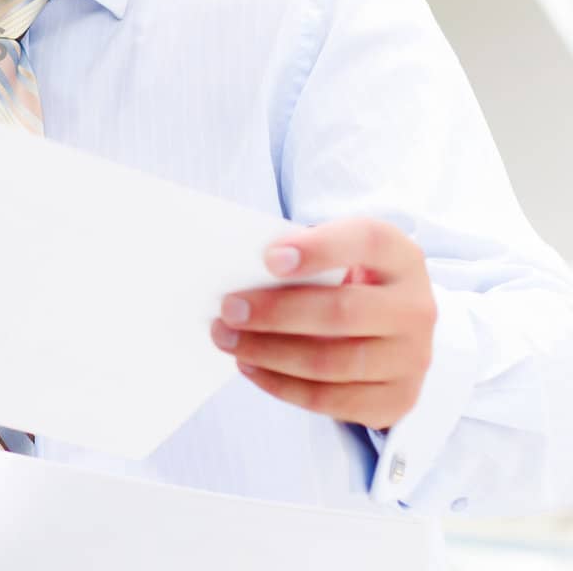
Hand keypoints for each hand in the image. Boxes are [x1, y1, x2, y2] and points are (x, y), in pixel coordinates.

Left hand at [211, 217, 436, 430]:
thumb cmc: (348, 283)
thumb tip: (242, 274)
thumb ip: (302, 258)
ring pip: (332, 362)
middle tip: (229, 309)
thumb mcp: (336, 258)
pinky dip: (281, 385)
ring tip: (228, 339)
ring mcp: (412, 358)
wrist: (390, 332)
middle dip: (276, 312)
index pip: (368, 242)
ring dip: (269, 352)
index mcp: (400, 257)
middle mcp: (415, 308)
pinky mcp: (398, 399)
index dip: (319, 249)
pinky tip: (250, 367)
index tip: (268, 259)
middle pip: (343, 311)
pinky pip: (330, 400)